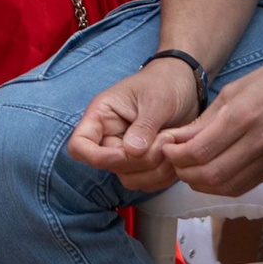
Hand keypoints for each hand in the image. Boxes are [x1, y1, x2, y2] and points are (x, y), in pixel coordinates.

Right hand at [68, 53, 209, 188]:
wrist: (183, 85)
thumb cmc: (164, 83)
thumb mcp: (156, 100)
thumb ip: (143, 126)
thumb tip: (131, 151)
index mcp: (102, 115)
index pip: (79, 146)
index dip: (96, 157)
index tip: (124, 153)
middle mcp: (109, 136)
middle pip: (110, 166)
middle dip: (141, 160)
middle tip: (166, 139)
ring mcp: (126, 151)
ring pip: (129, 178)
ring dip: (154, 170)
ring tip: (172, 145)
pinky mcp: (142, 161)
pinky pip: (146, 181)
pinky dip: (162, 176)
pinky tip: (174, 156)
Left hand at [154, 57, 262, 202]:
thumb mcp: (233, 90)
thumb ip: (205, 120)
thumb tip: (178, 140)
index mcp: (242, 117)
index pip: (199, 151)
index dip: (175, 155)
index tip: (166, 147)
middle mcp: (257, 142)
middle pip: (210, 175)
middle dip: (184, 172)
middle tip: (173, 161)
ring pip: (226, 187)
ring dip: (200, 183)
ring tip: (188, 169)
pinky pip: (243, 186)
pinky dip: (221, 186)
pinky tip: (210, 175)